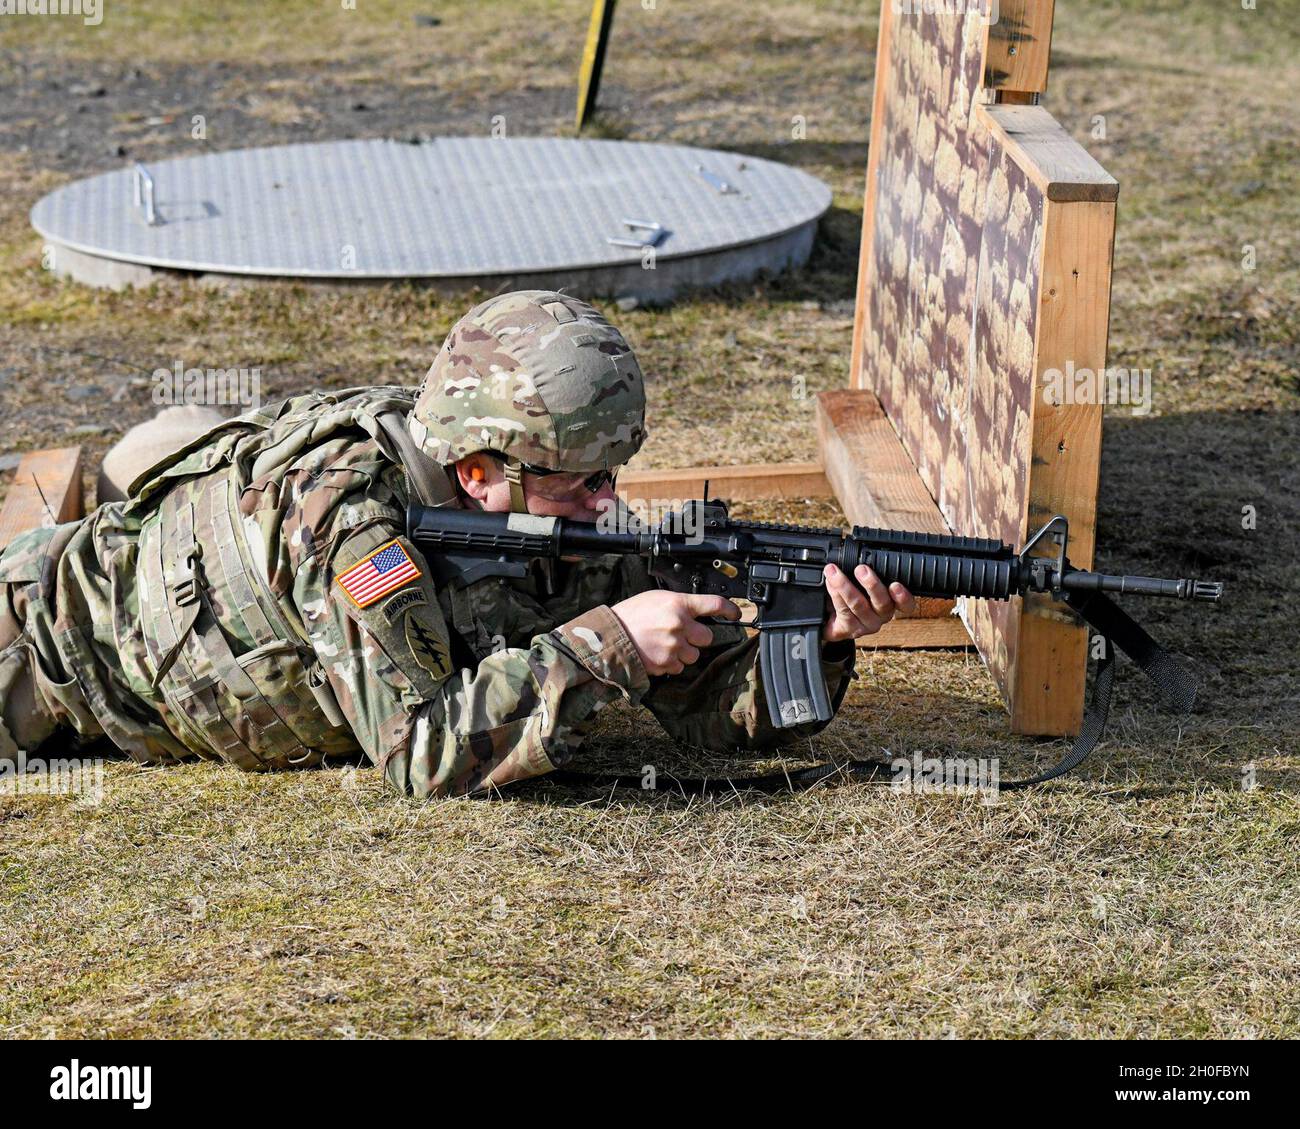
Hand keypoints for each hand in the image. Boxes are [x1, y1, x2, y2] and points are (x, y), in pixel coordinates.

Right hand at [609, 591, 740, 676]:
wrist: (609, 636)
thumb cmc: (631, 615)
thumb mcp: (656, 599)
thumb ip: (679, 604)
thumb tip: (697, 612)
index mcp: (678, 604)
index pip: (714, 604)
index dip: (730, 609)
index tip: (736, 614)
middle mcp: (680, 624)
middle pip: (707, 637)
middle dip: (697, 637)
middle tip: (681, 634)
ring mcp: (674, 646)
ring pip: (694, 655)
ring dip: (684, 652)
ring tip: (665, 645)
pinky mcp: (667, 663)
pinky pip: (680, 667)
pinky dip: (672, 663)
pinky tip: (658, 654)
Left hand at [823, 564, 916, 642]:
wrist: (830, 616)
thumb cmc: (850, 593)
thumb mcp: (861, 581)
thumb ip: (867, 570)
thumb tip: (858, 551)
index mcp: (891, 602)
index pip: (906, 604)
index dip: (904, 597)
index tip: (896, 585)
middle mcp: (881, 616)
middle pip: (882, 603)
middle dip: (871, 584)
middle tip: (861, 569)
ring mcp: (866, 624)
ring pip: (858, 606)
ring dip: (845, 586)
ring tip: (834, 572)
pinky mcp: (849, 629)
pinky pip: (843, 611)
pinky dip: (835, 594)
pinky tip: (830, 584)